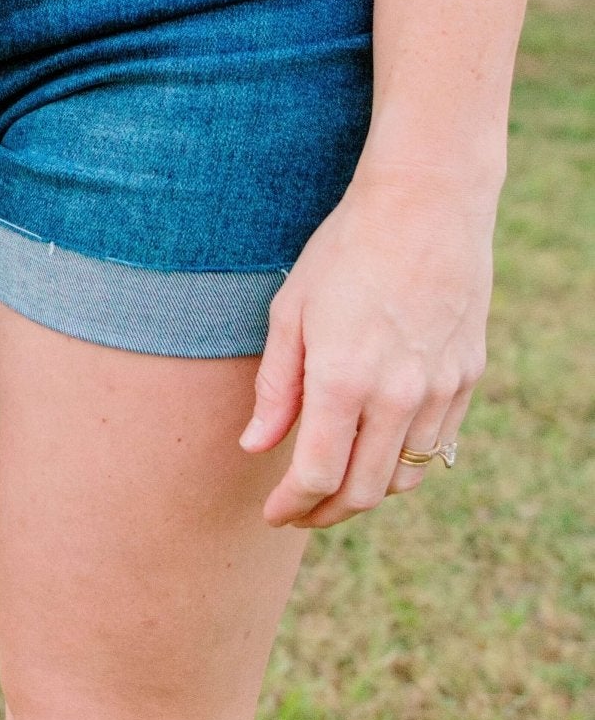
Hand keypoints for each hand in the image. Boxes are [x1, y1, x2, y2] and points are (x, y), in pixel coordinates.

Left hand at [239, 161, 492, 527]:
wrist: (425, 205)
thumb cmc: (346, 249)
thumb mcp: (291, 310)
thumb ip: (276, 387)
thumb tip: (255, 446)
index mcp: (343, 380)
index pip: (316, 476)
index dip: (291, 506)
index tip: (273, 513)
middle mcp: (396, 396)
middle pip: (363, 492)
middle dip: (325, 513)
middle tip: (299, 512)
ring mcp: (438, 390)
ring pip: (405, 477)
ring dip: (366, 492)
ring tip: (335, 482)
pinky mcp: (465, 378)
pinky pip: (437, 446)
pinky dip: (404, 462)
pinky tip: (377, 448)